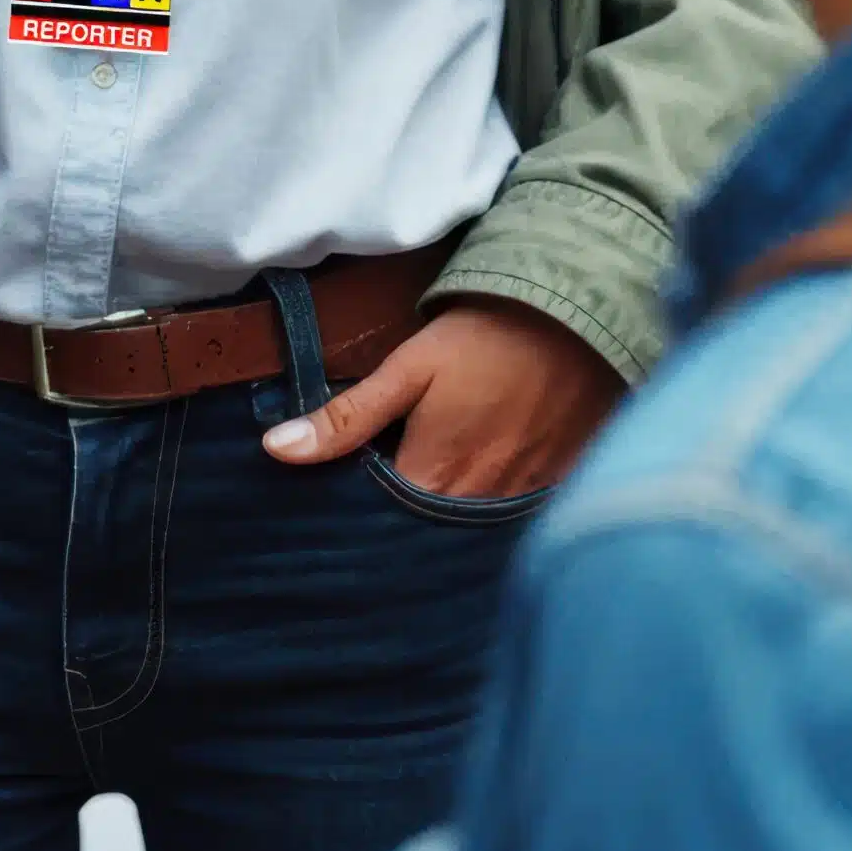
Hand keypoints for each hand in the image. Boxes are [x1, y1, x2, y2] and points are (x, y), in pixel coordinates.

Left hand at [262, 298, 619, 498]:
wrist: (574, 315)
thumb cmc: (483, 337)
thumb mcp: (408, 368)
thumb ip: (347, 416)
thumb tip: (277, 450)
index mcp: (435, 478)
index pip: (382, 526)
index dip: (360, 514)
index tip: (342, 500)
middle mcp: (479, 504)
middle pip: (426, 535)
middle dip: (401, 525)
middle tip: (382, 497)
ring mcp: (522, 500)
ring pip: (469, 530)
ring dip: (444, 519)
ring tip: (428, 490)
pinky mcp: (555, 487)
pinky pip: (512, 518)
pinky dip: (490, 509)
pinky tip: (480, 483)